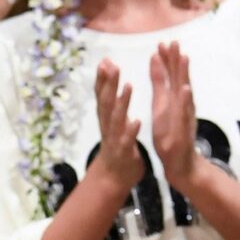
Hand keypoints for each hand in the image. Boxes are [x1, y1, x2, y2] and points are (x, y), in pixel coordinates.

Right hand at [92, 61, 141, 191]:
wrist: (113, 179)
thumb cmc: (116, 148)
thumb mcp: (112, 124)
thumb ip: (111, 106)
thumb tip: (109, 86)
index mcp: (107, 119)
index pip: (103, 95)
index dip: (103, 79)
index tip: (105, 60)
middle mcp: (108, 127)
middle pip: (106, 102)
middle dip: (108, 84)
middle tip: (110, 65)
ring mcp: (115, 139)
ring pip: (116, 119)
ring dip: (121, 102)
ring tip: (128, 86)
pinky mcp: (124, 152)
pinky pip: (128, 140)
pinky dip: (131, 130)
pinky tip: (137, 120)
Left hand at [149, 40, 197, 187]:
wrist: (180, 162)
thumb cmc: (170, 133)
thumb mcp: (160, 104)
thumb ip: (159, 83)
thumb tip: (155, 59)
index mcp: (173, 98)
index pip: (170, 74)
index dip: (166, 59)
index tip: (161, 41)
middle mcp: (181, 104)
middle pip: (179, 77)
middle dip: (176, 59)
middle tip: (173, 40)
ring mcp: (185, 116)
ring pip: (185, 92)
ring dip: (184, 75)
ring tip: (183, 57)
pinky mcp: (184, 129)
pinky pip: (185, 113)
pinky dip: (186, 101)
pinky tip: (185, 90)